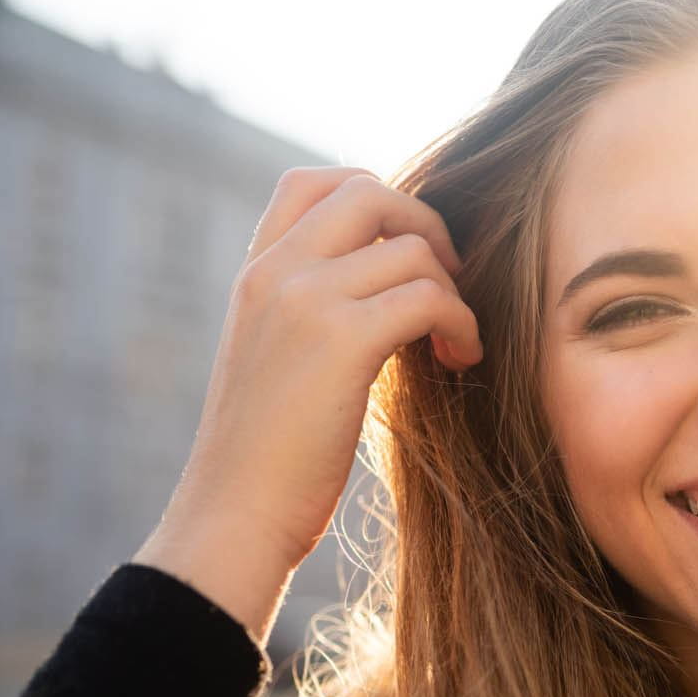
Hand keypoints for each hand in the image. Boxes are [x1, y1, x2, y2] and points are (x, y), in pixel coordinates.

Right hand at [160, 166, 482, 572]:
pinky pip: (431, 297)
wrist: (235, 515)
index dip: (379, 199)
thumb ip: (315, 308)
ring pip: (413, 248)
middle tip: (449, 283)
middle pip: (371, 192)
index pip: (314, 181)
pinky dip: (463, 323)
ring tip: (456, 342)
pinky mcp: (341, 342)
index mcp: (255, 272)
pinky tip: (461, 358)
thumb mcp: (279, 358)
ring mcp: (304, 300)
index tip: (409, 253)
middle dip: (428, 228)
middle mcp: (274, 272)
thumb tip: (390, 280)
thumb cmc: (268, 455)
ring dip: (455, 291)